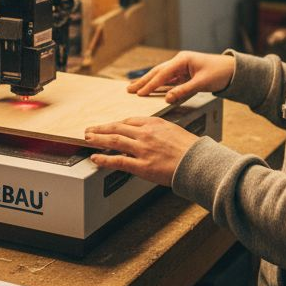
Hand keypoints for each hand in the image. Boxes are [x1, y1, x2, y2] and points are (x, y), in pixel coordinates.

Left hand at [84, 117, 199, 186]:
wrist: (198, 162)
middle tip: (90, 129)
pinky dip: (104, 159)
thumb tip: (150, 135)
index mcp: (154, 123)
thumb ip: (159, 130)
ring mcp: (142, 149)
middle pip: (117, 127)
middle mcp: (146, 133)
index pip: (129, 120)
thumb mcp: (174, 130)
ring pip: (114, 140)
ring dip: (98, 139)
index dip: (115, 124)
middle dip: (101, 128)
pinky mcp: (142, 165)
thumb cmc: (190, 149)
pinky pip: (118, 160)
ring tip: (87, 139)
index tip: (108, 126)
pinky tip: (95, 158)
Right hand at [127, 51, 234, 104]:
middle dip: (143, 81)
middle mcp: (180, 61)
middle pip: (158, 72)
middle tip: (129, 89)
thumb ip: (184, 90)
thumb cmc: (219, 73)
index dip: (150, 84)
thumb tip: (167, 98)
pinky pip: (168, 80)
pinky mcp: (184, 74)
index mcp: (183, 60)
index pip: (163, 73)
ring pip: (161, 76)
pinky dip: (158, 85)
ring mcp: (181, 67)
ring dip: (148, 82)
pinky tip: (150, 89)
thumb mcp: (202, 83)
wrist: (232, 70)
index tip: (140, 93)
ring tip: (134, 88)